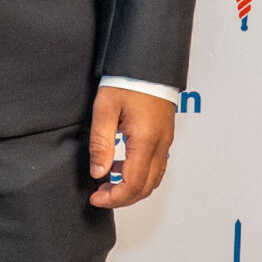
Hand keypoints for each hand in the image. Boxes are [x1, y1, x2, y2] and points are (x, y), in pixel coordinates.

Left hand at [88, 86, 174, 207]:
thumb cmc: (127, 80)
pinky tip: (120, 166)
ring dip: (131, 188)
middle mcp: (160, 145)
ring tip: (107, 182)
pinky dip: (139, 175)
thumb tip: (98, 172)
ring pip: (153, 179)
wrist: (148, 63)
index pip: (133, 184)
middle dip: (122, 198)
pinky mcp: (164, 136)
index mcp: (145, 140)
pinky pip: (156, 166)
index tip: (95, 198)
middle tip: (100, 195)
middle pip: (146, 188)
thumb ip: (101, 143)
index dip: (114, 198)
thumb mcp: (105, 109)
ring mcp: (165, 141)